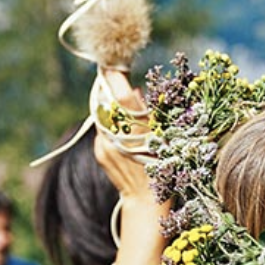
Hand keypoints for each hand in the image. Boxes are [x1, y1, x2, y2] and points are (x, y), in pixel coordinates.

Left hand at [91, 69, 155, 205]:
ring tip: (127, 115)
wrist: (146, 201)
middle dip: (112, 91)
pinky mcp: (99, 151)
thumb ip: (145, 111)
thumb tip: (133, 90)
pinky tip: (124, 135)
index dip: (115, 75)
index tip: (113, 63)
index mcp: (136, 127)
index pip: (120, 93)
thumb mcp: (164, 135)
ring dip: (112, 109)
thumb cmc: (165, 168)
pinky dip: (111, 126)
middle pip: (108, 101)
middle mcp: (116, 134)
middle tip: (119, 83)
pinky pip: (102, 130)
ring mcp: (104, 144)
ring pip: (103, 115)